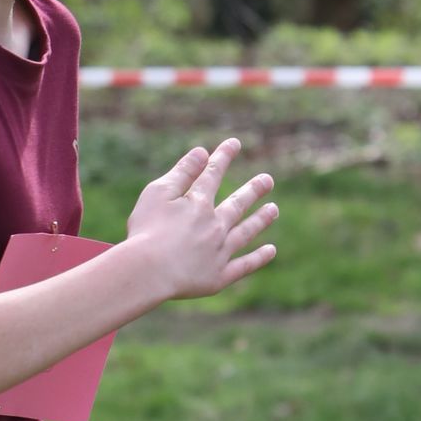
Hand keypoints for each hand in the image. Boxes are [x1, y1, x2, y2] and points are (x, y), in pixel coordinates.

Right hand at [125, 137, 278, 302]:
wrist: (149, 272)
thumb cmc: (146, 231)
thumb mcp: (158, 194)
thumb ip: (182, 172)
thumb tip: (202, 152)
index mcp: (198, 204)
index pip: (213, 174)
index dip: (223, 156)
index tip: (235, 143)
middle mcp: (215, 225)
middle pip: (237, 204)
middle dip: (253, 190)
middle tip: (268, 180)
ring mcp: (219, 251)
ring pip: (246, 232)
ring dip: (261, 220)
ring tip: (274, 209)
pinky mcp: (219, 276)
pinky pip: (244, 266)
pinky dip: (259, 258)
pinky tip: (271, 250)